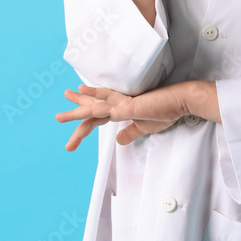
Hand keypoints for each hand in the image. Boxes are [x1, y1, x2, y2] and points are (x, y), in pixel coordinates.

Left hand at [55, 83, 188, 150]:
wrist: (181, 101)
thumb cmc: (167, 111)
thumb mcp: (146, 127)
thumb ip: (131, 132)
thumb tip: (118, 140)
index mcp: (122, 109)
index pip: (98, 116)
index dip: (85, 121)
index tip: (75, 124)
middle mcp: (119, 104)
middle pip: (92, 109)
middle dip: (74, 113)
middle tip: (58, 118)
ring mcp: (123, 103)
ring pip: (95, 108)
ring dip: (77, 112)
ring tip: (60, 117)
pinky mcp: (130, 106)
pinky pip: (109, 107)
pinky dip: (96, 104)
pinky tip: (86, 103)